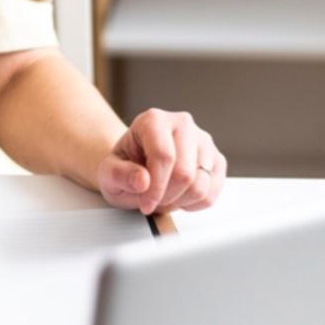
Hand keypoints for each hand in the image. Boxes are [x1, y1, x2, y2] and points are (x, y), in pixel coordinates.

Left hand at [95, 108, 225, 214]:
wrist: (136, 168)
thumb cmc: (124, 167)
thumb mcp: (108, 174)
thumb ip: (119, 175)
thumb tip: (142, 180)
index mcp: (154, 120)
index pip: (163, 156)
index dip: (155, 187)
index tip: (145, 204)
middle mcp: (182, 124)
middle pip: (184, 173)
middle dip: (167, 197)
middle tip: (152, 201)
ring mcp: (203, 141)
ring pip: (201, 185)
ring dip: (179, 202)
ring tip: (163, 197)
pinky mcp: (216, 160)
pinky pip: (212, 193)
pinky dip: (194, 204)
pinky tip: (178, 196)